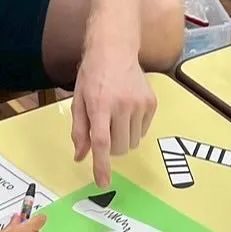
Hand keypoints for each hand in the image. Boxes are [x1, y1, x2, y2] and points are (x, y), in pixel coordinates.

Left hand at [71, 45, 155, 186]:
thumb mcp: (79, 101)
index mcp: (100, 105)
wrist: (115, 49)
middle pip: (120, 147)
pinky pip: (143, 131)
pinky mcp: (151, 103)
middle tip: (105, 131)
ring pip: (132, 142)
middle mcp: (122, 105)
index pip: (101, 142)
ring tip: (116, 117)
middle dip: (111, 148)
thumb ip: (79, 131)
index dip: (102, 165)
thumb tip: (81, 157)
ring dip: (123, 138)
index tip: (103, 182)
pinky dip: (134, 128)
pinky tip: (127, 110)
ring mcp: (140, 103)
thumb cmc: (93, 75)